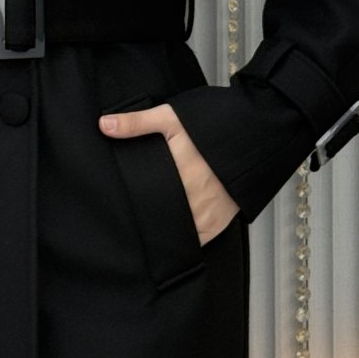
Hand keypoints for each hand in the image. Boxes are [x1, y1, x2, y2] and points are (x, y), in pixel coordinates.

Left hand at [99, 103, 239, 244]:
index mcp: (179, 178)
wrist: (253, 137)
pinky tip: (175, 226)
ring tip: (156, 217)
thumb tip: (104, 125)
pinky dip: (185, 235)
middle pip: (161, 219)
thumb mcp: (171, 118)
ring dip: (167, 227)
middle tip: (139, 210)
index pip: (146, 204)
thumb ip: (137, 123)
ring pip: (177, 232)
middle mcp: (194, 202)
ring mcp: (207, 216)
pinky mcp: (218, 224)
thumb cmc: (213, 128)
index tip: (124, 207)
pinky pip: (195, 239)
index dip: (134, 208)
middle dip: (149, 216)